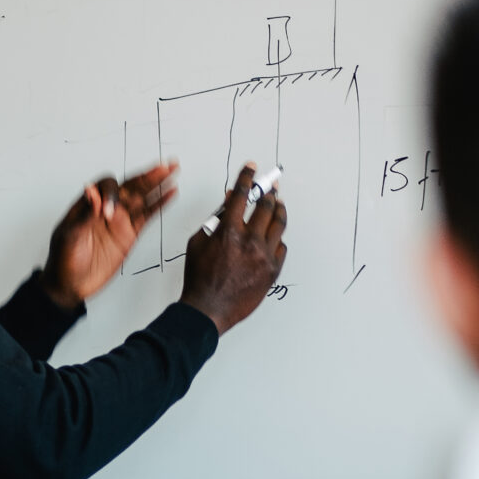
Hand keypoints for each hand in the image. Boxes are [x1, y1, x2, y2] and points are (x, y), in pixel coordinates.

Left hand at [41, 162, 178, 309]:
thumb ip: (84, 214)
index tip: (109, 214)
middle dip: (146, 175)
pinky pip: (147, 215)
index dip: (111, 194)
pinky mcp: (128, 235)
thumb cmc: (63, 261)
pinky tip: (170, 192)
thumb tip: (91, 190)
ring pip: (141, 197)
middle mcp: (105, 209)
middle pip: (129, 186)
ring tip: (173, 168)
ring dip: (157, 183)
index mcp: (88, 205)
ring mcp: (119, 221)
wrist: (70, 286)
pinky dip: (159, 204)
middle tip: (163, 165)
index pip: (106, 186)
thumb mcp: (69, 237)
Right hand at [179, 163, 287, 334]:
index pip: (241, 195)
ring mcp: (263, 256)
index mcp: (228, 232)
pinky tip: (273, 237)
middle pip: (267, 205)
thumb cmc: (200, 279)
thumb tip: (228, 203)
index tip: (251, 168)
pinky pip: (281, 247)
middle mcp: (249, 241)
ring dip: (279, 210)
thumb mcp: (198, 244)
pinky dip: (276, 240)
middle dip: (268, 191)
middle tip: (270, 186)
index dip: (246, 177)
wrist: (207, 310)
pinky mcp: (272, 270)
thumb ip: (215, 221)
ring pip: (279, 224)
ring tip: (278, 205)